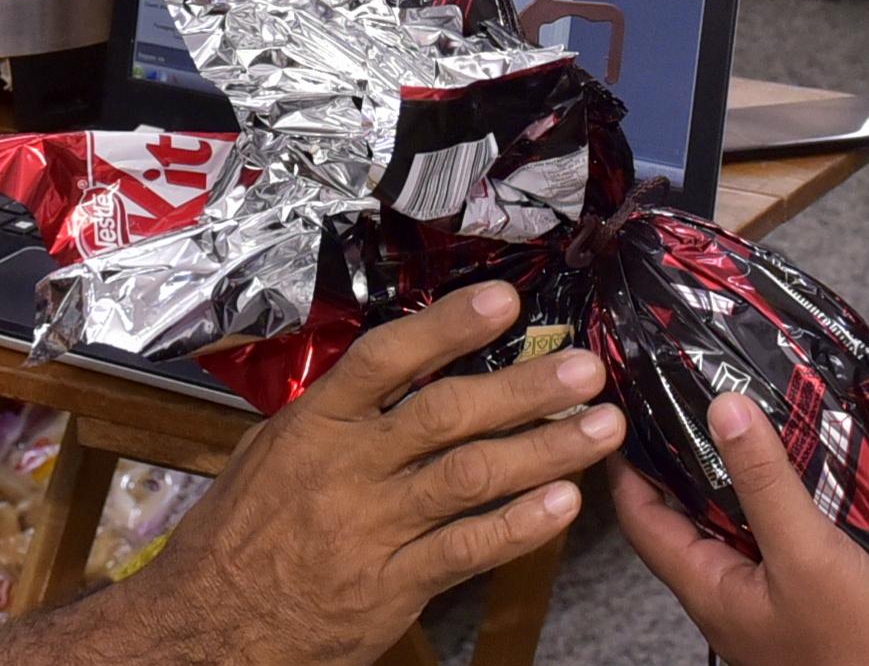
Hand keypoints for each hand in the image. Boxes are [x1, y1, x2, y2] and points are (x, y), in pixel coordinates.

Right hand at [106, 281, 624, 664]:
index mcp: (316, 426)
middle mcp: (348, 470)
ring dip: (544, 450)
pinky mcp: (395, 585)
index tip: (505, 301)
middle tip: (586, 369)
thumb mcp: (275, 449)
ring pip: (470, 479)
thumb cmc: (245, 529)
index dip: (445, 327)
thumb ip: (342, 407)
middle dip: (523, 390)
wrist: (207, 628)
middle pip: (445, 416)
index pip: (383, 360)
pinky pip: (467, 550)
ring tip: (602, 427)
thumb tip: (411, 357)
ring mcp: (374, 529)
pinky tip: (565, 502)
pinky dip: (519, 526)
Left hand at [610, 392, 868, 665]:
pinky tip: (794, 470)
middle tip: (688, 401)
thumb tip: (722, 408)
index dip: (628, 465)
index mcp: (706, 586)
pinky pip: (769, 537)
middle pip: (682, 517)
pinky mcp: (798, 598)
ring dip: (731, 476)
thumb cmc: (852, 645)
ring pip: (730, 524)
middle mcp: (724, 592)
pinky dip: (772, 499)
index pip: (641, 517)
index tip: (629, 413)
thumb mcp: (806, 552)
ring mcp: (760, 598)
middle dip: (680, 460)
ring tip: (741, 420)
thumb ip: (764, 483)